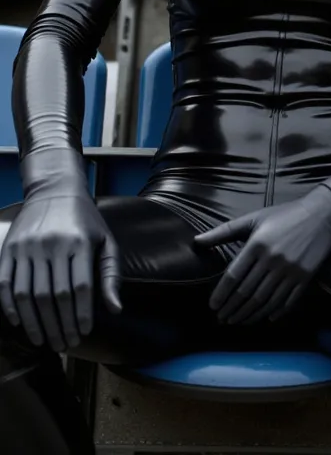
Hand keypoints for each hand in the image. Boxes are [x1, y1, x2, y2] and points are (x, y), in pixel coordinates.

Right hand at [0, 188, 120, 351]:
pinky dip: (11, 307)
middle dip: (60, 325)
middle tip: (65, 345)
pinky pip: (6, 284)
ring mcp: (27, 247)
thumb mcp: (106, 241)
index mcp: (80, 243)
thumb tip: (116, 309)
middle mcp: (52, 245)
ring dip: (36, 323)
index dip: (82, 314)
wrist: (55, 191)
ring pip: (29, 294)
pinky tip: (21, 323)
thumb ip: (111, 274)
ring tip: (45, 341)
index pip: (80, 287)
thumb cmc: (86, 220)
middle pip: (54, 295)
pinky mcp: (9, 249)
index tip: (84, 333)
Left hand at [195, 185, 330, 324]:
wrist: (323, 213)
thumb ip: (225, 231)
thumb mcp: (254, 219)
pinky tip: (266, 318)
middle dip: (232, 309)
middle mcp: (272, 259)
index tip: (214, 307)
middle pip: (247, 293)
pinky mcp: (305, 277)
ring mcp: (290, 270)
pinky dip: (275, 312)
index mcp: (257, 244)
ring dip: (249, 315)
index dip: (221, 295)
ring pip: (265, 301)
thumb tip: (196, 242)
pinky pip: (287, 301)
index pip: (233, 277)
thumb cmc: (285, 215)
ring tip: (239, 321)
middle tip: (223, 319)